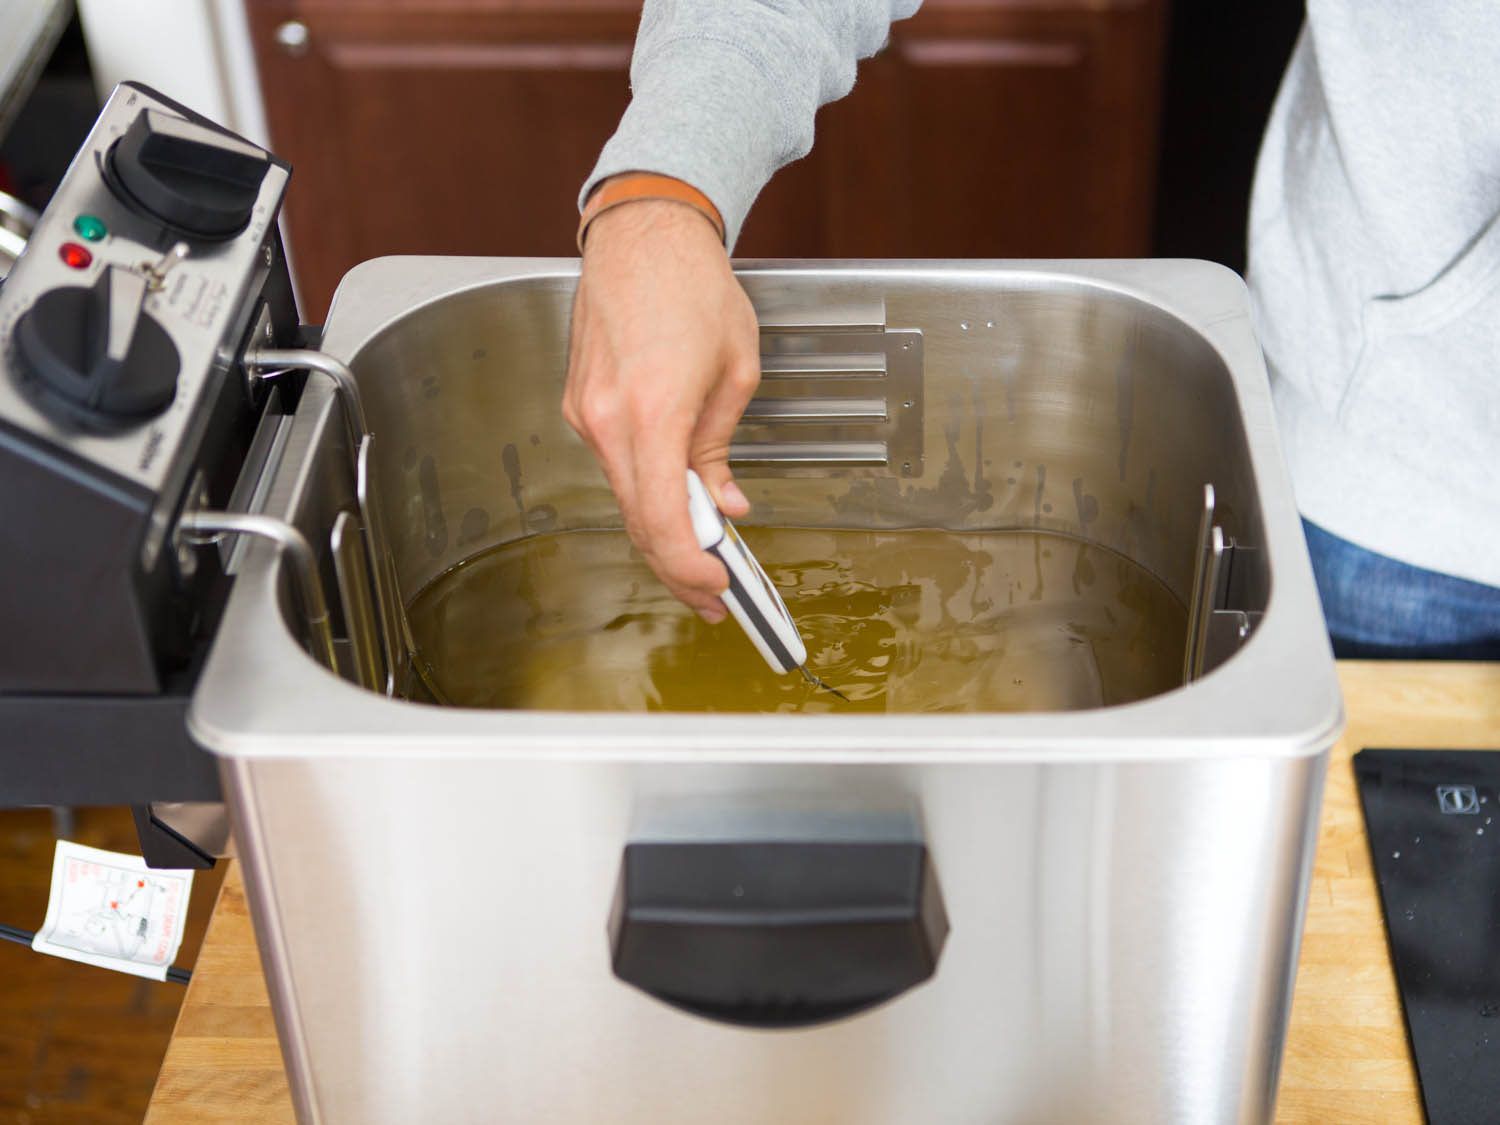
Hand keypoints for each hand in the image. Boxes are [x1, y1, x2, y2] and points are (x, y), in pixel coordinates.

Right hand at [563, 197, 760, 621]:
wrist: (642, 235)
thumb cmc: (692, 287)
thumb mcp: (734, 373)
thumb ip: (721, 450)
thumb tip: (724, 503)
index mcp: (652, 410)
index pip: (661, 518)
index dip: (690, 567)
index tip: (717, 588)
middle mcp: (606, 419)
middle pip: (638, 520)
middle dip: (678, 566)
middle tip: (714, 593)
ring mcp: (585, 413)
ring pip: (624, 496)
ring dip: (662, 531)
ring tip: (704, 554)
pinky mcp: (579, 405)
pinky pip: (615, 464)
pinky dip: (645, 491)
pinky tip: (675, 501)